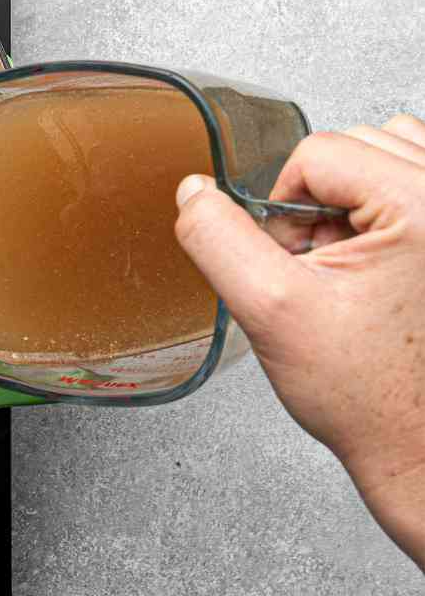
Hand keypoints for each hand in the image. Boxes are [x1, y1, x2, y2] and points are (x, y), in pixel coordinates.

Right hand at [175, 117, 424, 567]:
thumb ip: (218, 238)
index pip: (320, 152)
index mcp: (422, 205)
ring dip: (357, 194)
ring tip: (355, 262)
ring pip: (391, 149)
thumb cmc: (373, 397)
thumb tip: (194, 190)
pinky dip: (388, 201)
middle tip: (326, 269)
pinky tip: (380, 257)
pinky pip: (416, 175)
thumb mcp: (271, 311)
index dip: (286, 207)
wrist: (422, 452)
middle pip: (357, 143)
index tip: (297, 264)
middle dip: (323, 201)